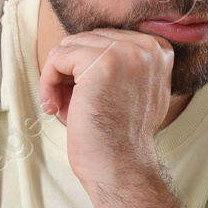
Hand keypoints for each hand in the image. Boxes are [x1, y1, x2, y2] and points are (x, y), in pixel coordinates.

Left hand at [37, 28, 194, 207]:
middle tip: (70, 106)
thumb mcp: (137, 91)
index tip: (85, 96)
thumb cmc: (121, 137)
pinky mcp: (101, 62)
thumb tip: (85, 43)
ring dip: (58, 78)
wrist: (122, 169)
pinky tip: (54, 108)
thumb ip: (125, 64)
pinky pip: (57, 57)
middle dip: (72, 73)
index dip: (88, 68)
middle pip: (87, 39)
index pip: (106, 38)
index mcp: (160, 50)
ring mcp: (126, 52)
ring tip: (64, 108)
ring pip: (69, 46)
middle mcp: (148, 46)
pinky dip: (48, 82)